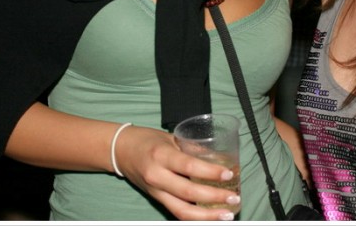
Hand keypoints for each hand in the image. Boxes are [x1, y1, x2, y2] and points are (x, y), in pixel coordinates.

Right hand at [114, 125, 240, 220]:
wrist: (121, 151)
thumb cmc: (147, 140)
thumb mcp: (170, 138)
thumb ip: (192, 148)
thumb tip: (220, 158)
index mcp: (161, 155)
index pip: (189, 166)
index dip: (210, 172)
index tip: (229, 175)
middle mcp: (157, 175)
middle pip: (188, 193)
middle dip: (214, 198)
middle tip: (234, 197)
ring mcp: (156, 191)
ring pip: (182, 211)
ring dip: (207, 216)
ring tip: (227, 214)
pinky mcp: (157, 200)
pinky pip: (177, 212)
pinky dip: (196, 218)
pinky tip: (212, 217)